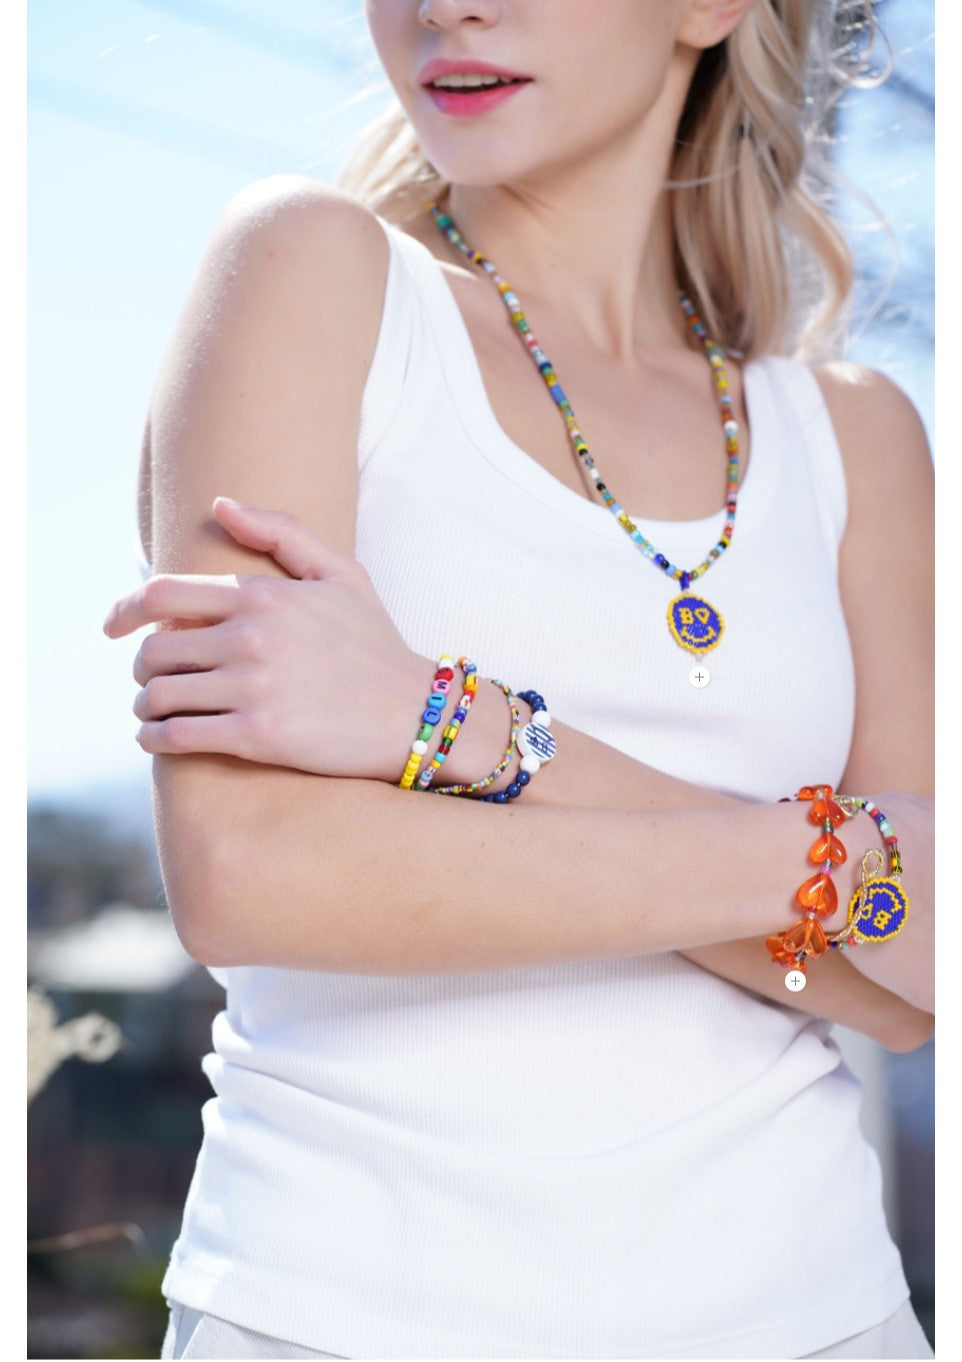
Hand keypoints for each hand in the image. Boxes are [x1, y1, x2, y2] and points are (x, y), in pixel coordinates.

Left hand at [103, 498, 429, 779]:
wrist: (414, 712)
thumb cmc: (375, 643)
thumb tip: (220, 505)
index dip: (123, 610)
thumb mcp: (341, 574)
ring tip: (154, 712)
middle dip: (143, 668)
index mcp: (262, 595)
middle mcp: (251, 637)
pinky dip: (153, 739)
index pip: (162, 595)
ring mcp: (252, 688)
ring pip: (159, 696)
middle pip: (154, 651)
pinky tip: (156, 739)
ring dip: (145, 706)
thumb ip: (281, 532)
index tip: (111, 627)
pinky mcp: (257, 736)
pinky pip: (177, 736)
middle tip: (151, 680)